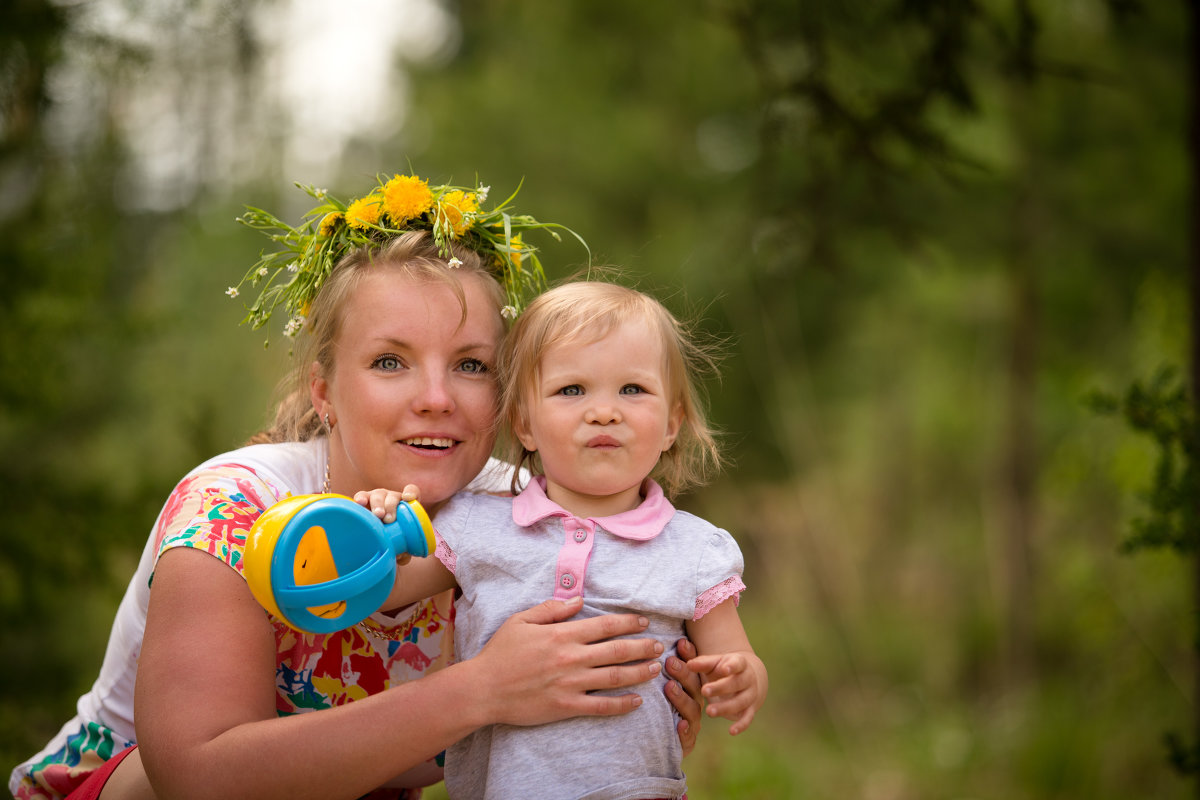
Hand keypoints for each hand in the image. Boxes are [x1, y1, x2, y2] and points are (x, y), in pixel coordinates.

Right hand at [354, 484, 419, 565]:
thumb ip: (404, 552)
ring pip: (378, 495)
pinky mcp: (362, 502)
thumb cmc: (392, 541)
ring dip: (378, 504)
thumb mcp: (401, 546)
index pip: (411, 491)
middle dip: (391, 506)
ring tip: (378, 515)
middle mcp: (391, 499)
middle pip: (393, 496)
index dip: (411, 493)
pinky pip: (361, 497)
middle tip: (389, 519)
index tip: (409, 498)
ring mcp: (376, 499)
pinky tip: (360, 503)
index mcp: (405, 506)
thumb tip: (400, 556)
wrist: (374, 540)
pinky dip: (361, 498)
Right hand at [474, 597, 664, 726]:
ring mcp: (570, 683)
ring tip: (655, 669)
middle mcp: (571, 657)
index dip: (628, 623)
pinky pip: (600, 706)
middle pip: (617, 651)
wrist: (484, 689)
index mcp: (562, 634)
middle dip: (642, 647)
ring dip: (638, 673)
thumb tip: (579, 599)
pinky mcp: (566, 706)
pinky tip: (636, 702)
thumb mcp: (521, 620)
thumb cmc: (500, 653)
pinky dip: (621, 704)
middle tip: (659, 646)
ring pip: (614, 677)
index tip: (644, 622)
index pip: (605, 626)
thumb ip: (551, 609)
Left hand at [664, 637, 702, 755]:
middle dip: (682, 673)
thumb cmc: (662, 705)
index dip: (688, 655)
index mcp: (691, 686)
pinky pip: (688, 737)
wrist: (663, 742)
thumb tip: (665, 637)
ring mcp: (692, 722)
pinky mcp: (688, 742)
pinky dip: (684, 731)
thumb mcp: (665, 682)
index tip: (680, 642)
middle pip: (693, 686)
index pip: (692, 668)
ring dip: (681, 698)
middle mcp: (695, 701)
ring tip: (669, 687)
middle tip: (669, 661)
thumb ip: (667, 662)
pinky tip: (680, 724)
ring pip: (691, 709)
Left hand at [687, 650, 765, 735]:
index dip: (731, 666)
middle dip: (721, 688)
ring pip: (741, 702)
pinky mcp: (750, 709)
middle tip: (704, 691)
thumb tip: (688, 665)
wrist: (747, 678)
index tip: (723, 669)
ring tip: (709, 711)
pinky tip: (731, 731)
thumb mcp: (715, 663)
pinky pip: (747, 718)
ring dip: (726, 707)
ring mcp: (750, 695)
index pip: (738, 663)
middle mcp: (748, 679)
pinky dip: (741, 725)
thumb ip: (702, 663)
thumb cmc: (724, 668)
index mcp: (740, 663)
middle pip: (737, 683)